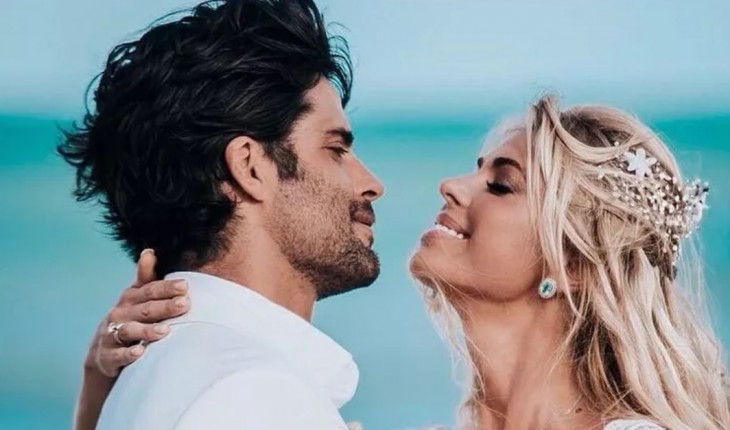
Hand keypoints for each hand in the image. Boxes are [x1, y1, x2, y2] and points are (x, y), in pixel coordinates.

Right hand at [84, 249, 189, 377]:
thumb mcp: (136, 298)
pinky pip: (118, 355)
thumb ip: (146, 277)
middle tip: (184, 304)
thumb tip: (149, 251)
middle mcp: (119, 313)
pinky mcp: (108, 356)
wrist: (103, 353)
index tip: (185, 285)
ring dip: (148, 330)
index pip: (150, 290)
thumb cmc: (129, 319)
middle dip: (165, 306)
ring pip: (131, 330)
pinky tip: (140, 352)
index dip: (166, 287)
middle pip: (145, 309)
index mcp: (130, 297)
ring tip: (166, 330)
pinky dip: (128, 354)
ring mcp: (112, 334)